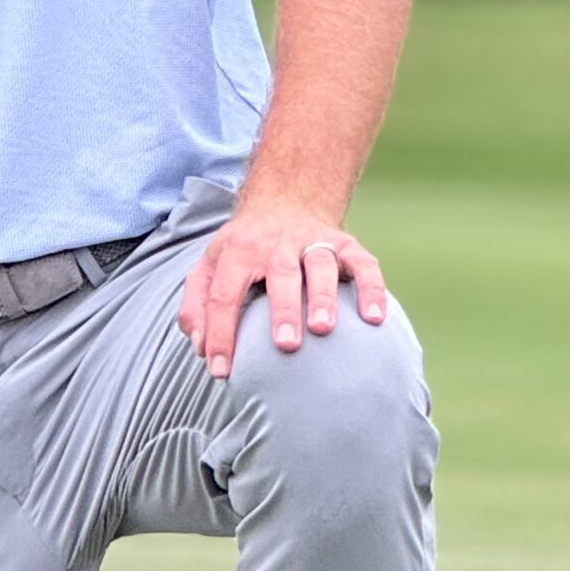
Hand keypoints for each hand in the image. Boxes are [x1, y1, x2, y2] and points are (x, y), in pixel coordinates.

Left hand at [177, 201, 386, 380]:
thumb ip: (195, 305)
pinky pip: (363, 264)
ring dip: (323, 297)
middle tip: (285, 345)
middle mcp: (277, 243)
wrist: (285, 199)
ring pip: (321, 265)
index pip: (224, 293)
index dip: (220, 333)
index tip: (221, 371)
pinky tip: (373, 318)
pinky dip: (371, 288)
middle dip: (283, 310)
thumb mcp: (210, 266)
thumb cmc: (244, 248)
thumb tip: (200, 347)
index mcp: (238, 250)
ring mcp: (314, 241)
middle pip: (280, 274)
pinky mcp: (346, 244)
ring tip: (323, 329)